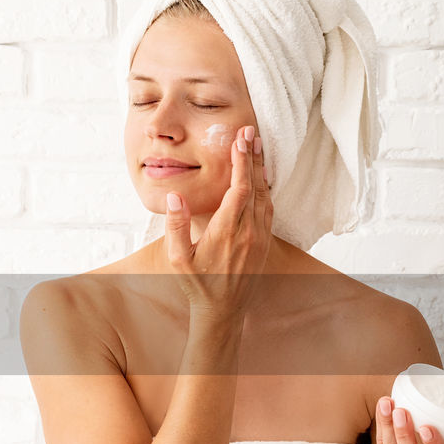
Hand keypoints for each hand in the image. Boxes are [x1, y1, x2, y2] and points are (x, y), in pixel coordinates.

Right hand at [164, 124, 271, 317]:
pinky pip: (268, 209)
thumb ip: (176, 226)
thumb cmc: (197, 284)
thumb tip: (175, 195)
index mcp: (227, 232)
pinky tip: (261, 178)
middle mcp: (248, 232)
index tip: (240, 139)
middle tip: (252, 132)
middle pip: (257, 186)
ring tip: (257, 147)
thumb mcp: (178, 259)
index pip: (239, 189)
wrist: (222, 311)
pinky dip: (265, 189)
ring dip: (261, 170)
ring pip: (266, 196)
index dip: (241, 162)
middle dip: (254, 157)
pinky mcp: (264, 243)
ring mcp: (259, 238)